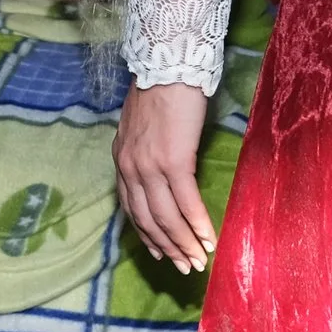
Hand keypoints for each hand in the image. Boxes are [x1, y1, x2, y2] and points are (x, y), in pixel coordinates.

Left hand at [115, 80, 218, 272]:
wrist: (168, 64)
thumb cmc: (160, 90)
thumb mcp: (140, 125)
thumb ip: (144, 151)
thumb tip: (159, 173)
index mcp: (121, 158)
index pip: (130, 207)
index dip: (146, 233)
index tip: (159, 251)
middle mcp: (130, 166)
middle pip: (147, 219)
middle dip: (168, 247)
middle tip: (185, 267)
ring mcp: (150, 165)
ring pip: (165, 217)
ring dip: (184, 243)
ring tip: (199, 260)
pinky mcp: (173, 161)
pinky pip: (186, 202)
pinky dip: (198, 225)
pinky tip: (209, 239)